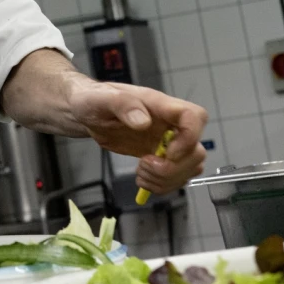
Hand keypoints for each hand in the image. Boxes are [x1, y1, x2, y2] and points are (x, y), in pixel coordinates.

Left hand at [67, 79, 207, 193]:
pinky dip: (162, 185)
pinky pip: (175, 177)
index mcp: (159, 106)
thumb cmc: (94, 99)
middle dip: (175, 167)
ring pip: (190, 167)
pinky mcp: (159, 157)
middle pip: (197, 150)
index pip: (194, 116)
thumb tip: (143, 122)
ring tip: (141, 173)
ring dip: (168, 179)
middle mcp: (168, 124)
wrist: (86, 113)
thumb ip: (123, 105)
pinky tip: (142, 179)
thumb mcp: (102, 98)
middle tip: (145, 165)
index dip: (190, 138)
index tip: (168, 153)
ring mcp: (166, 142)